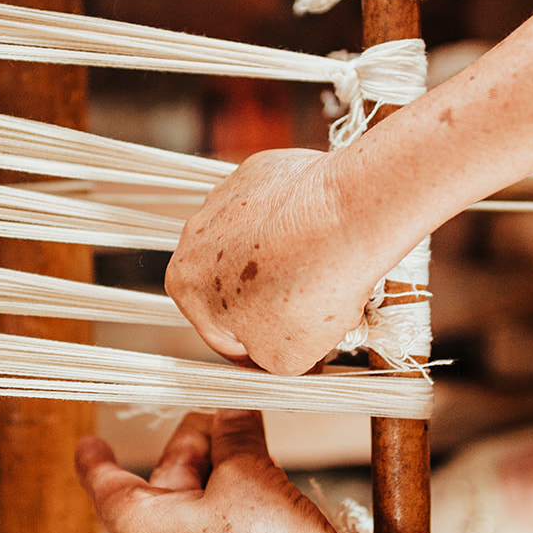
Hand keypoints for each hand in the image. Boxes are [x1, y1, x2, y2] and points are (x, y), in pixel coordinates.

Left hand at [75, 410, 362, 532]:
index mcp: (140, 530)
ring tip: (252, 448)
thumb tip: (230, 410)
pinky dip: (224, 507)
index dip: (98, 458)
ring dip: (214, 475)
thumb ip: (233, 433)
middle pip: (159, 487)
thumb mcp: (249, 471)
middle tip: (227, 417)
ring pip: (186, 511)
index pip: (106, 484)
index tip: (91, 442)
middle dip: (192, 449)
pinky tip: (259, 489)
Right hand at [165, 147, 388, 374]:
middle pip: (233, 285)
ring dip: (281, 263)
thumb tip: (275, 351)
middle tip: (312, 314)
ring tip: (324, 275)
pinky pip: (275, 209)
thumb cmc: (310, 291)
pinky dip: (296, 225)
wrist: (347, 221)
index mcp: (185, 287)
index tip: (289, 350)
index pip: (221, 334)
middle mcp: (193, 237)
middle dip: (269, 303)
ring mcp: (226, 197)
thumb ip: (266, 361)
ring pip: (253, 246)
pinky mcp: (259, 171)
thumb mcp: (284, 360)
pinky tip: (325, 240)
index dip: (259, 350)